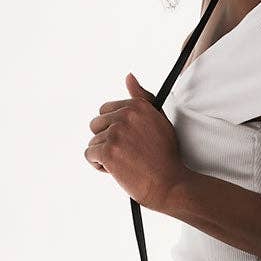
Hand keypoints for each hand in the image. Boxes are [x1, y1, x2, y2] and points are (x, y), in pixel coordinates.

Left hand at [84, 73, 185, 211]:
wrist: (170, 183)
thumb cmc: (166, 156)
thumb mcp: (159, 120)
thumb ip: (142, 98)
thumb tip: (129, 77)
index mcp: (137, 106)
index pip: (107, 110)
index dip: (115, 128)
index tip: (129, 141)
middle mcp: (125, 116)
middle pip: (96, 125)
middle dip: (107, 140)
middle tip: (127, 153)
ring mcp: (115, 133)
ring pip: (93, 142)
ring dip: (105, 155)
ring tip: (125, 163)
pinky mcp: (108, 151)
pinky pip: (90, 155)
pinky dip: (100, 166)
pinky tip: (117, 170)